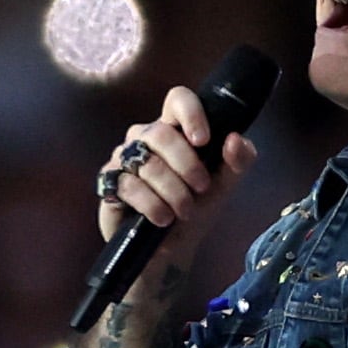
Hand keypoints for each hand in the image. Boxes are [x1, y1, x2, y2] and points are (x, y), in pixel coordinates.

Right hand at [95, 86, 259, 296]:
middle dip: (186, 164)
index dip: (190, 113)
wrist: (172, 248)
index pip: (177, 99)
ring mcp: (124, 158)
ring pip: (146, 162)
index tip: (204, 140)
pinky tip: (162, 218)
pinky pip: (128, 185)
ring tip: (184, 211)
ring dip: (172, 190)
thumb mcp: (225, 186)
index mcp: (175, 129)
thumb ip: (238, 161)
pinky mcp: (109, 183)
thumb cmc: (197, 208)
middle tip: (201, 189)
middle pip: (160, 133)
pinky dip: (151, 204)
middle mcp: (146, 137)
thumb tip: (235, 139)